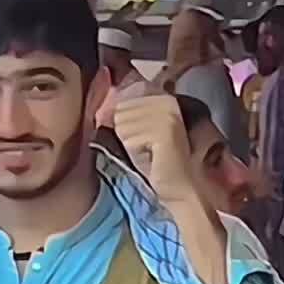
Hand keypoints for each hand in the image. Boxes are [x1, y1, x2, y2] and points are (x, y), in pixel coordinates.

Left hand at [112, 89, 198, 206]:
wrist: (181, 186)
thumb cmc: (157, 163)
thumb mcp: (141, 133)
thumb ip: (129, 116)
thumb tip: (102, 112)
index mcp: (162, 96)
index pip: (121, 103)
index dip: (125, 127)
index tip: (145, 141)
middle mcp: (166, 99)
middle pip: (120, 113)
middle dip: (127, 134)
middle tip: (147, 149)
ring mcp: (167, 112)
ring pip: (121, 125)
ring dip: (130, 144)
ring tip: (150, 153)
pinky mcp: (165, 129)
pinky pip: (129, 139)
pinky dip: (136, 153)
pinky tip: (153, 158)